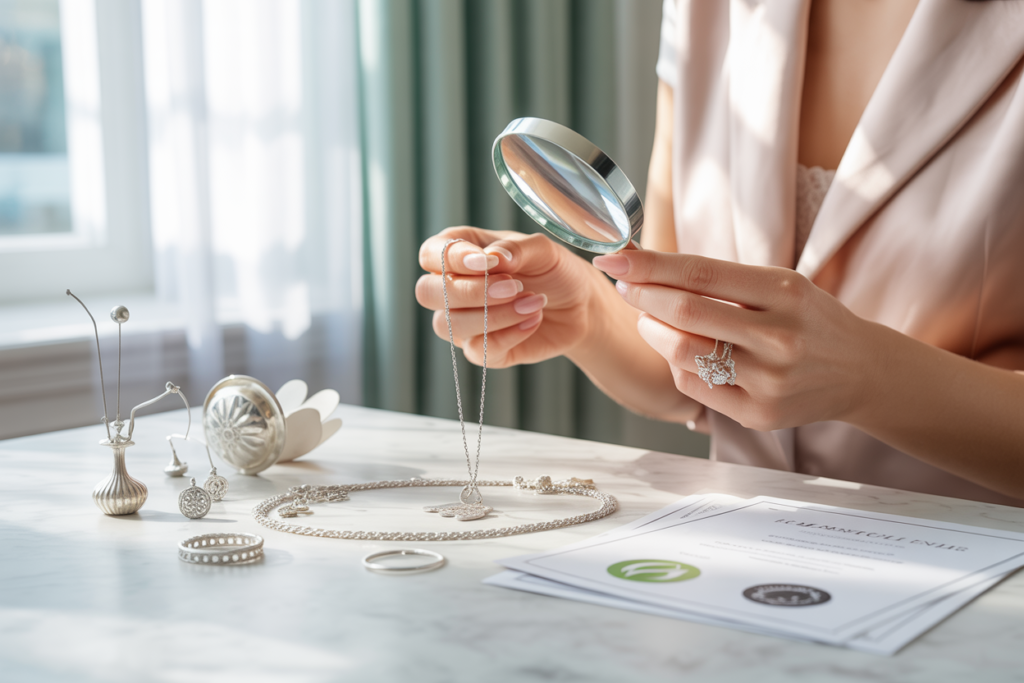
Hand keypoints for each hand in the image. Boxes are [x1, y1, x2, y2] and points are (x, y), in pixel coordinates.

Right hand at [416, 227, 603, 367]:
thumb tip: (493, 258)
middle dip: (469, 291)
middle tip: (513, 286)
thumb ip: (514, 248)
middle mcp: (453, 288)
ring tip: (533, 302)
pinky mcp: (482, 350)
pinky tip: (533, 320)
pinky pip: (477, 350)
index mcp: (458, 253)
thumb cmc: (553, 270)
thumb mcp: (541, 249)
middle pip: (427, 293)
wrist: (579, 304)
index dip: (452, 259)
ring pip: (449, 324)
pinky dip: (509, 335)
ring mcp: (464, 322)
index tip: (490, 263)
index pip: (430, 254)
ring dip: (492, 315)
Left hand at [593, 251, 880, 430]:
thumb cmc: (809, 320)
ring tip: (650, 318)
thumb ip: (719, 279)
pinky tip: (681, 350)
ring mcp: (769, 380)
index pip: (700, 274)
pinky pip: (695, 385)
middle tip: (624, 284)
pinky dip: (676, 363)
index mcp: (785, 293)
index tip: (615, 256)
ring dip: (653, 331)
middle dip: (643, 295)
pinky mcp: (759, 413)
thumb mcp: (780, 285)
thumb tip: (644, 266)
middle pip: (685, 312)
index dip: (649, 265)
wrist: (861, 372)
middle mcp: (779, 337)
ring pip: (683, 352)